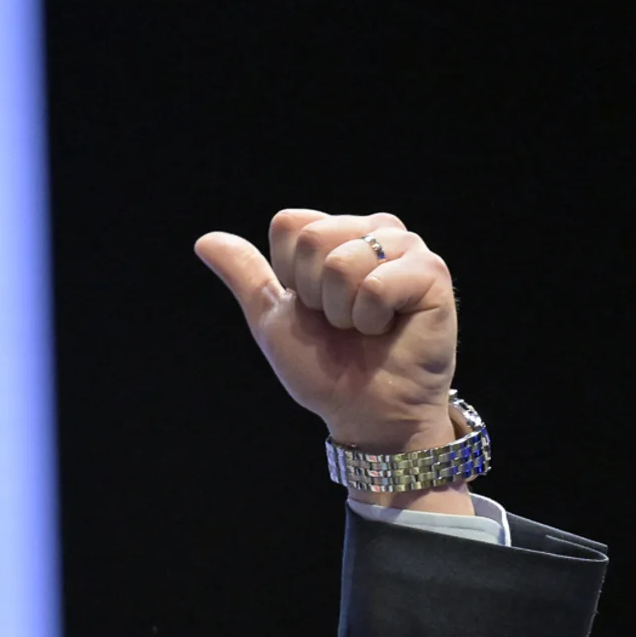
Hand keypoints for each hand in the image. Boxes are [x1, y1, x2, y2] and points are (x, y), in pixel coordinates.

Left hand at [195, 211, 459, 455]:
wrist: (363, 412)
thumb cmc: (326, 368)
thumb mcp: (273, 319)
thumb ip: (245, 276)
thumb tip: (204, 240)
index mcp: (339, 234)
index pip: (290, 224)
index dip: (289, 276)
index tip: (312, 307)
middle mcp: (375, 231)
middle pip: (312, 237)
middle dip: (313, 294)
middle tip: (340, 322)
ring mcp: (406, 249)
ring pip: (342, 261)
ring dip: (342, 311)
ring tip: (365, 328)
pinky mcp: (431, 272)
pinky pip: (375, 283)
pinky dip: (369, 319)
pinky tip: (387, 330)